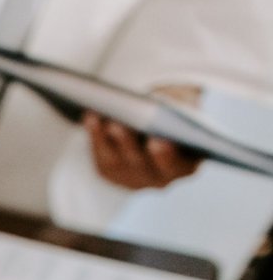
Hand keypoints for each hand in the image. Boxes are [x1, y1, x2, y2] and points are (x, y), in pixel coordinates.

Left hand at [83, 84, 202, 189]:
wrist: (160, 122)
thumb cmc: (177, 113)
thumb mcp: (184, 108)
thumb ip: (179, 109)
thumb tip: (159, 100)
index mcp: (188, 165)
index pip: (179, 166)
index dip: (167, 156)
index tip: (157, 140)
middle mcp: (161, 178)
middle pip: (142, 165)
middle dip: (129, 144)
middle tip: (118, 126)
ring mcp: (134, 179)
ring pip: (118, 162)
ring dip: (109, 139)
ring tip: (104, 119)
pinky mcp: (112, 172)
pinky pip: (101, 157)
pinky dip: (96, 136)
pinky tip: (92, 118)